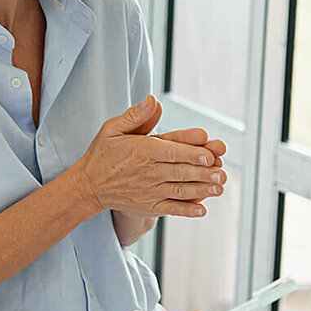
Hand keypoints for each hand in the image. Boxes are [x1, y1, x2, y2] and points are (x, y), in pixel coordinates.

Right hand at [68, 96, 225, 217]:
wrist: (88, 186)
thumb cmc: (103, 153)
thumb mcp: (113, 128)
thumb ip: (135, 115)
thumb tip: (153, 100)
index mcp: (143, 151)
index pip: (172, 151)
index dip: (192, 153)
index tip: (209, 155)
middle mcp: (148, 172)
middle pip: (180, 171)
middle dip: (203, 172)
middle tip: (222, 172)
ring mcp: (149, 191)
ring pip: (180, 190)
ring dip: (201, 190)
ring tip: (219, 188)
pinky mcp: (149, 206)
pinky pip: (171, 208)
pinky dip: (186, 210)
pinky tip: (202, 210)